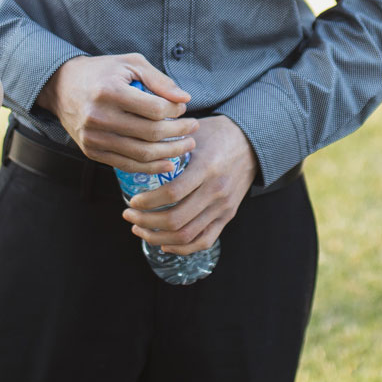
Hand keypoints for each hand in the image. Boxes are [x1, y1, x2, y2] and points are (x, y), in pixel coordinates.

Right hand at [37, 53, 192, 170]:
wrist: (61, 86)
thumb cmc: (101, 72)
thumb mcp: (130, 63)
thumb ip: (158, 80)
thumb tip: (184, 99)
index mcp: (110, 91)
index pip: (154, 109)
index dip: (175, 111)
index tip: (183, 109)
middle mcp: (99, 116)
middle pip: (151, 133)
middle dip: (179, 134)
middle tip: (194, 129)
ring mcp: (94, 137)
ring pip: (141, 154)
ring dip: (170, 153)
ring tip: (186, 147)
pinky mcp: (91, 151)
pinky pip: (126, 165)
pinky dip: (150, 167)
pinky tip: (167, 163)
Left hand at [121, 115, 257, 254]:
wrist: (252, 143)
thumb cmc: (218, 134)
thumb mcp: (194, 133)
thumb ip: (170, 143)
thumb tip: (138, 149)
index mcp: (206, 167)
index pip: (172, 193)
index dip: (148, 202)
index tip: (132, 202)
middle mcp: (216, 190)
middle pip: (176, 219)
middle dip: (147, 222)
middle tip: (130, 217)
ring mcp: (224, 207)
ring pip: (187, 236)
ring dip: (159, 238)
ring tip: (141, 230)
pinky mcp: (228, 216)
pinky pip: (204, 241)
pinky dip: (181, 248)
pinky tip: (164, 244)